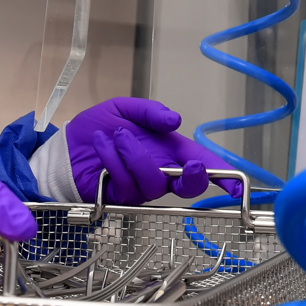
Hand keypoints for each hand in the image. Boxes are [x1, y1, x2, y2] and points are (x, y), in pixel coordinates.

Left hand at [66, 98, 242, 205]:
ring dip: (137, 156)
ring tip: (118, 136)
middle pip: (187, 187)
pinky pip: (126, 184)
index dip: (223, 176)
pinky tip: (103, 145)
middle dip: (192, 177)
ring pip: (154, 184)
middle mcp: (160, 171)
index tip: (239, 185)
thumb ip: (151, 112)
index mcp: (169, 150)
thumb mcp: (126, 109)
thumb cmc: (99, 128)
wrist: (67, 146)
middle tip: (188, 163)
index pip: (202, 164)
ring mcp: (140, 187)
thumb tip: (175, 121)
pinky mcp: (120, 197)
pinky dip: (113, 160)